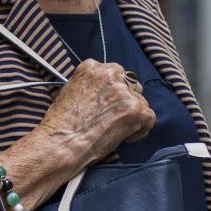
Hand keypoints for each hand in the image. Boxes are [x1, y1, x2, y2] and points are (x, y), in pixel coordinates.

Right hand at [37, 60, 156, 162]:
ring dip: (133, 114)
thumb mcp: (70, 91)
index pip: (114, 72)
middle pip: (130, 83)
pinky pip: (149, 117)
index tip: (109, 102)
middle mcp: (110, 74)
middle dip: (126, 99)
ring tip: (117, 129)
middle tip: (115, 116)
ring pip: (141, 100)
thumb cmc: (61, 124)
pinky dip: (141, 129)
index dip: (114, 89)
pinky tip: (125, 137)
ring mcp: (124, 92)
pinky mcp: (135, 109)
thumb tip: (103, 94)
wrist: (63, 142)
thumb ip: (90, 85)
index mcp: (92, 68)